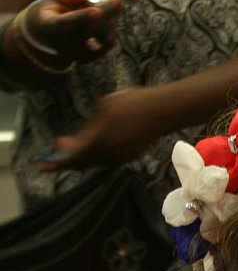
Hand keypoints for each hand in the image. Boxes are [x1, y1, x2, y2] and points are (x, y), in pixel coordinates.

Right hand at [24, 0, 122, 63]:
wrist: (51, 35)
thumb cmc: (54, 11)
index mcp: (50, 26)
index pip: (66, 23)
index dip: (82, 18)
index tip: (96, 10)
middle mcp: (64, 44)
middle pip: (89, 30)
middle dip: (105, 14)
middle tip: (116, 0)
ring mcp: (79, 54)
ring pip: (102, 37)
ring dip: (109, 19)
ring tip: (105, 6)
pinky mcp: (93, 57)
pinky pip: (109, 42)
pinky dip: (111, 27)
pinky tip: (106, 18)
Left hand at [39, 87, 164, 170]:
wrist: (162, 111)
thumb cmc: (131, 104)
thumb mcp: (103, 109)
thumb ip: (86, 128)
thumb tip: (70, 142)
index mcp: (99, 143)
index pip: (72, 158)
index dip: (56, 163)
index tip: (41, 166)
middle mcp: (109, 155)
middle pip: (83, 163)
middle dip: (69, 158)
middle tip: (57, 149)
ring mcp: (121, 157)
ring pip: (95, 161)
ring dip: (83, 155)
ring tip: (74, 144)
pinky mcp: (130, 155)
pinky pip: (108, 158)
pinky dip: (97, 154)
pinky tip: (95, 144)